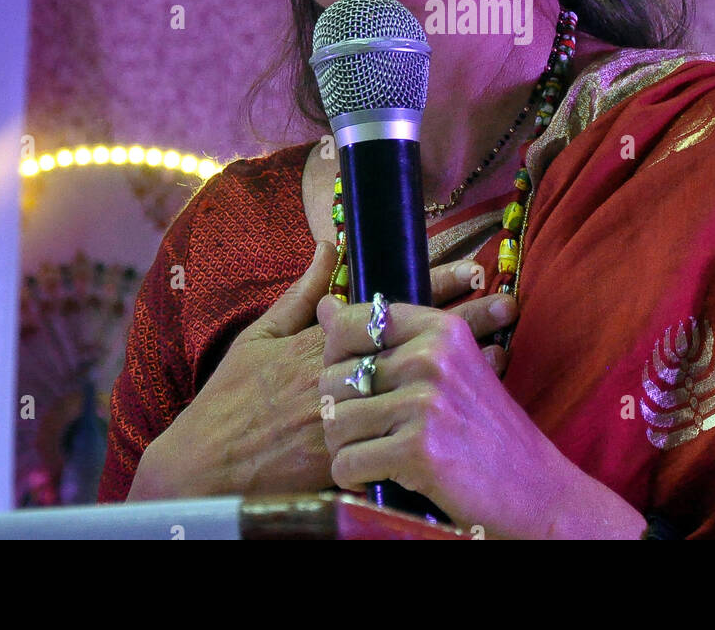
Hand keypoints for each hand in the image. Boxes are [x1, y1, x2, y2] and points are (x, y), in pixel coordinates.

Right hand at [127, 243, 501, 500]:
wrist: (204, 471)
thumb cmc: (230, 401)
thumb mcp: (259, 337)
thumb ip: (303, 292)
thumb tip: (332, 243)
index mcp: (321, 340)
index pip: (391, 302)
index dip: (433, 284)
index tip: (474, 267)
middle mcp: (340, 373)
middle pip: (415, 339)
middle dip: (464, 320)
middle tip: (509, 303)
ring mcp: (348, 415)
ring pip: (418, 383)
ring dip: (462, 368)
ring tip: (505, 349)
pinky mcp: (349, 456)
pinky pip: (405, 433)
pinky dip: (441, 416)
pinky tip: (472, 410)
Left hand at [317, 291, 638, 537]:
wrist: (536, 491)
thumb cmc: (485, 431)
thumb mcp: (450, 367)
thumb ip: (389, 337)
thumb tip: (325, 307)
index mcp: (440, 329)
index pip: (352, 324)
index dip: (339, 357)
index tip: (360, 383)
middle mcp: (432, 357)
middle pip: (334, 378)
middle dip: (342, 412)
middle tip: (374, 433)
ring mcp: (426, 402)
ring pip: (335, 422)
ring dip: (347, 449)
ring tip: (379, 456)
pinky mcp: (419, 449)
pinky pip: (346, 463)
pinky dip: (354, 478)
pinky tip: (381, 479)